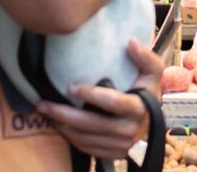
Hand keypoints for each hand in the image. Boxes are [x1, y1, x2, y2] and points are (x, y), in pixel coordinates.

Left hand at [36, 39, 164, 160]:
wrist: (153, 124)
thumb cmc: (149, 93)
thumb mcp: (153, 73)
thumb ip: (146, 57)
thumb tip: (131, 41)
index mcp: (139, 108)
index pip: (113, 102)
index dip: (91, 95)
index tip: (71, 87)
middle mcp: (130, 129)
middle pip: (92, 124)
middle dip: (64, 114)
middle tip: (43, 104)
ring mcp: (120, 145)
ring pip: (85, 137)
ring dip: (62, 126)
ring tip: (45, 112)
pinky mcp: (112, 154)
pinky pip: (86, 148)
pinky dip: (69, 137)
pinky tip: (58, 124)